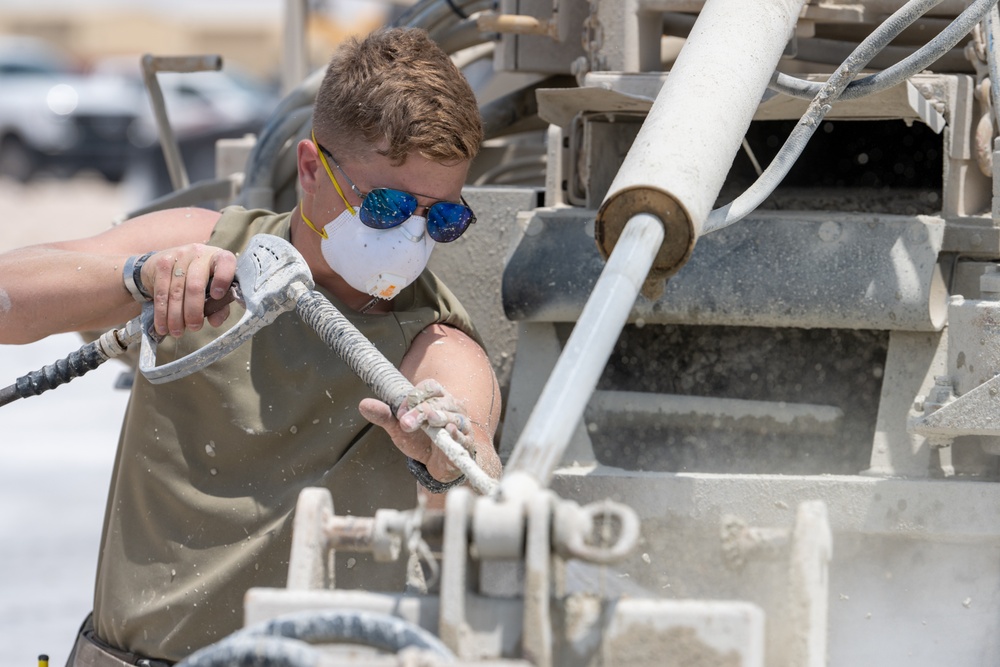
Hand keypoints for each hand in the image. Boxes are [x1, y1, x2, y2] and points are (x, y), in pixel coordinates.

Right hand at [140, 244, 236, 336]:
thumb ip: (219, 306)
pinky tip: (163, 326)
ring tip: (177, 331)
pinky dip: (161, 312)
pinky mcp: (162, 263)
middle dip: (193, 310)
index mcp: (218, 257)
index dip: (223, 279)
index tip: (218, 296)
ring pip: (176, 291)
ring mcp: (179, 256)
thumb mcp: (212, 291)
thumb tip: (215, 322)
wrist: (165, 265)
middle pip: (196, 284)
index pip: (226, 262)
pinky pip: (162, 292)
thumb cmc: (198, 281)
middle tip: (194, 327)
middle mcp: (199, 253)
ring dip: (176, 316)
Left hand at [358, 379, 474, 482]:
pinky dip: (457, 434)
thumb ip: (384, 416)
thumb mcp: (400, 428)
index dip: (415, 395)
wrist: (437, 464)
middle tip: (405, 422)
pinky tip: (448, 432)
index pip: (430, 387)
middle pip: (439, 402)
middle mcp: (452, 408)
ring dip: (441, 418)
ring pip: (453, 417)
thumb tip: (362, 404)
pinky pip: (463, 436)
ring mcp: (462, 425)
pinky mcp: (466, 443)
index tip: (399, 411)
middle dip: (421, 410)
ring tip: (430, 421)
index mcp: (437, 398)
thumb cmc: (421, 440)